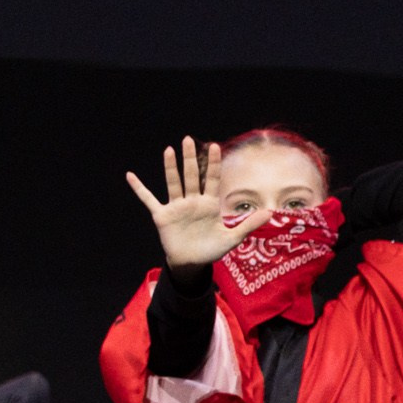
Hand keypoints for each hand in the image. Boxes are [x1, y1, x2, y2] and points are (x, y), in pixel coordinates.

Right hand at [125, 138, 270, 275]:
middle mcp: (193, 201)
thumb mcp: (232, 238)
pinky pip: (149, 199)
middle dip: (191, 158)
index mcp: (209, 204)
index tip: (215, 146)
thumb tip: (271, 212)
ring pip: (174, 183)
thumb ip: (248, 224)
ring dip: (170, 167)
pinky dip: (139, 188)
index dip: (213, 163)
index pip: (212, 179)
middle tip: (188, 139)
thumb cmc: (211, 250)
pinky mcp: (162, 216)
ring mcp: (177, 207)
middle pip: (192, 176)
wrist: (191, 263)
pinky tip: (130, 176)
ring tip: (169, 149)